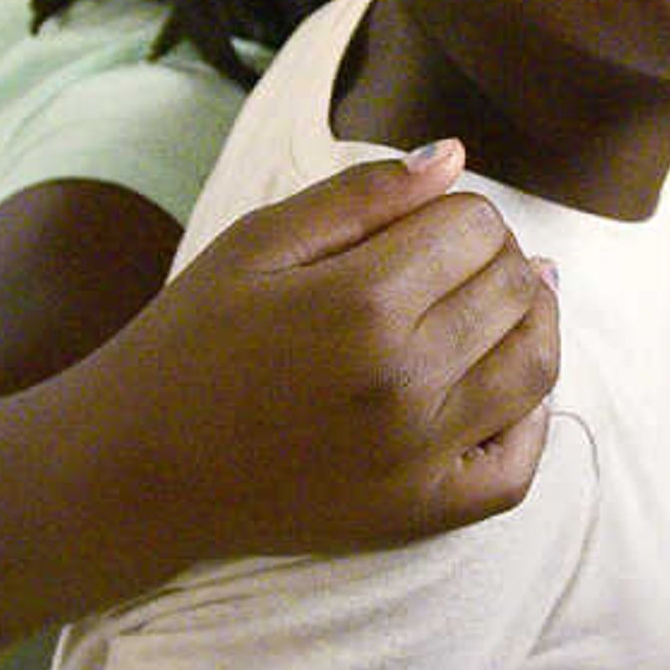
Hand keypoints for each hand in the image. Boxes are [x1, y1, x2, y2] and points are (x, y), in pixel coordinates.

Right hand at [114, 142, 559, 557]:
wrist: (133, 471)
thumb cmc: (188, 344)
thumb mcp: (255, 245)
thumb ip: (362, 194)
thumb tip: (457, 157)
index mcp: (362, 303)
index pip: (477, 226)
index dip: (458, 212)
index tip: (428, 224)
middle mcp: (405, 381)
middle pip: (515, 287)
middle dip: (498, 258)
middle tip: (459, 262)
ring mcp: (421, 455)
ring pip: (536, 365)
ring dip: (532, 322)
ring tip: (500, 305)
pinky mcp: (422, 513)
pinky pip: (519, 462)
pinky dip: (529, 417)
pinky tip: (500, 386)